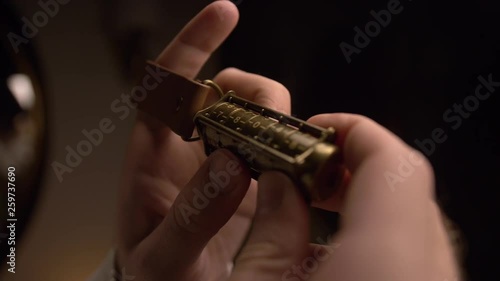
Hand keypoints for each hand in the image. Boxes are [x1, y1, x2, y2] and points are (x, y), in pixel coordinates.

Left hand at [116, 1, 291, 279]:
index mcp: (154, 158)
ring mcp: (226, 160)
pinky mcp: (254, 179)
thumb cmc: (155, 275)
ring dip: (283, 122)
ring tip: (296, 155)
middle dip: (258, 94)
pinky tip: (310, 163)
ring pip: (259, 115)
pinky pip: (280, 147)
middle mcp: (192, 148)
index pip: (167, 87)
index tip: (225, 14)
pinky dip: (298, 146)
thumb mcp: (161, 257)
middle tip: (279, 124)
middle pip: (227, 91)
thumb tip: (231, 165)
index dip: (192, 45)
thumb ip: (190, 218)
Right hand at [225, 113, 460, 280]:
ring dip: (369, 202)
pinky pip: (418, 257)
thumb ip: (270, 233)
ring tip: (319, 209)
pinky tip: (339, 255)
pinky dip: (382, 239)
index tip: (313, 131)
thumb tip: (279, 185)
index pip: (391, 163)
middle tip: (308, 170)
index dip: (354, 132)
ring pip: (417, 224)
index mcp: (382, 266)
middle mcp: (426, 276)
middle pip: (408, 189)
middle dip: (356, 165)